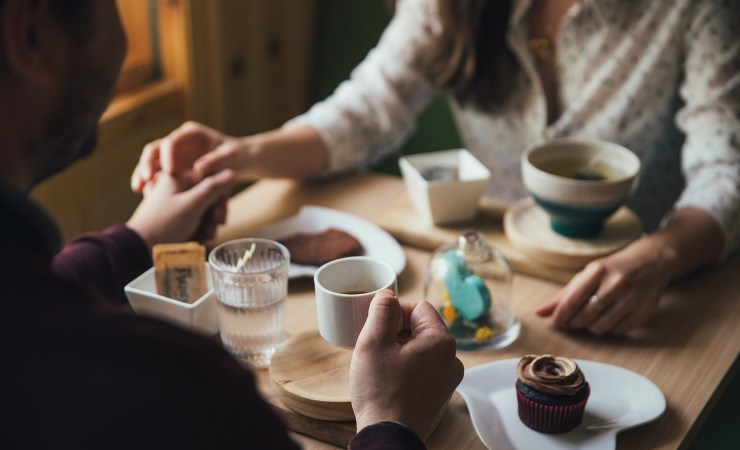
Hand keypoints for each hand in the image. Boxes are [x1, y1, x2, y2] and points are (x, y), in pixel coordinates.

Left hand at [127, 169, 234, 247]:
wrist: (140, 248)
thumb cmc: (164, 224)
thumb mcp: (192, 204)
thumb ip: (213, 188)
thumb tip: (231, 172)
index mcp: (177, 177)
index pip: (209, 179)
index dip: (219, 196)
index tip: (220, 212)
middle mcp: (176, 188)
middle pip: (207, 196)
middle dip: (213, 214)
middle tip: (215, 226)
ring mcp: (174, 203)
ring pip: (202, 210)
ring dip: (207, 224)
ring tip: (205, 235)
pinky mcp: (173, 218)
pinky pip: (193, 220)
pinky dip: (198, 229)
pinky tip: (198, 238)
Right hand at [131, 121, 248, 192]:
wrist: (239, 162)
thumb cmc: (237, 156)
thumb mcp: (231, 157)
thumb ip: (216, 161)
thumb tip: (199, 168)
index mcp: (192, 134)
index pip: (173, 141)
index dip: (168, 155)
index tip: (169, 171)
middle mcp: (179, 141)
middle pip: (155, 149)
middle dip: (147, 163)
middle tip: (145, 179)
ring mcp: (174, 154)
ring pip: (151, 161)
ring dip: (143, 173)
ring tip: (138, 189)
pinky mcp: (172, 166)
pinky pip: (156, 173)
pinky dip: (149, 182)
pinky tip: (143, 194)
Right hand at [350, 289, 463, 440]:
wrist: (388, 437)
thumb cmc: (381, 392)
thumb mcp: (373, 341)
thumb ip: (382, 310)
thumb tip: (388, 295)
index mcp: (441, 341)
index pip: (418, 307)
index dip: (394, 313)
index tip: (377, 328)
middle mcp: (452, 359)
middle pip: (420, 328)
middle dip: (395, 332)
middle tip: (375, 349)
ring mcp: (447, 379)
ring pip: (420, 349)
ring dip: (399, 351)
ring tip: (380, 367)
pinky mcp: (438, 394)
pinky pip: (422, 369)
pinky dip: (405, 369)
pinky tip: (388, 381)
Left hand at [536, 237, 670, 334]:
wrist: (651, 262)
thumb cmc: (612, 270)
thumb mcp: (587, 275)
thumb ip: (563, 295)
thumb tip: (539, 313)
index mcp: (598, 271)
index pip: (571, 301)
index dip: (560, 316)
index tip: (556, 322)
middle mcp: (616, 284)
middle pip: (584, 317)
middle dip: (575, 322)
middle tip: (575, 319)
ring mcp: (633, 298)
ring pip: (600, 327)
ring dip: (591, 327)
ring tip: (593, 317)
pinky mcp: (644, 312)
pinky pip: (617, 331)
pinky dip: (609, 328)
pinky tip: (611, 317)